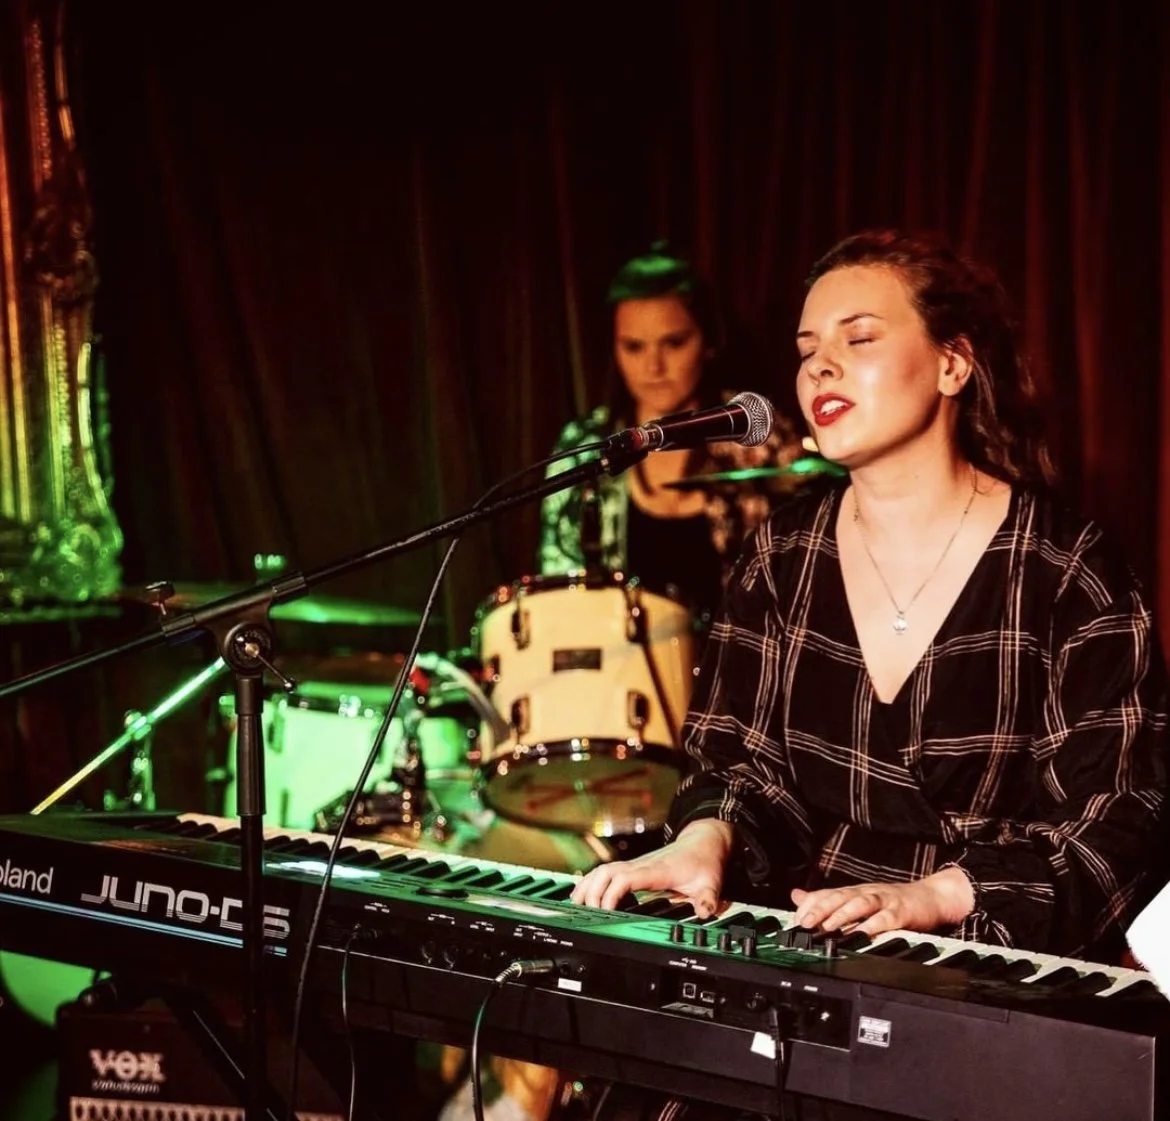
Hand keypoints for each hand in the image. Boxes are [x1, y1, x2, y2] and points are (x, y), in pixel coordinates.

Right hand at [570, 819, 733, 915]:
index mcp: (656, 871)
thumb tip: (706, 913)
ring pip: (602, 870)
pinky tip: (585, 894)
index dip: (611, 894)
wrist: (702, 842)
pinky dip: (592, 882)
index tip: (605, 911)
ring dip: (588, 886)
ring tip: (577, 906)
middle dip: (593, 893)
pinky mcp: (633, 868)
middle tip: (588, 914)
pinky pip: (606, 872)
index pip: (625, 879)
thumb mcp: (711, 882)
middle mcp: (641, 865)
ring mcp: (635, 865)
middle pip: (606, 873)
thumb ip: (708, 899)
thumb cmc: (703, 862)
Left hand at [790, 867, 974, 936]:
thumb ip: (827, 899)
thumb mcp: (857, 898)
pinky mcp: (902, 912)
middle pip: (840, 897)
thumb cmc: (891, 901)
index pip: (827, 895)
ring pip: (860, 903)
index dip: (810, 906)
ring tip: (828, 927)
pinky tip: (865, 934)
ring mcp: (884, 901)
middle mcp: (865, 893)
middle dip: (820, 909)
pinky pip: (888, 918)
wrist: (931, 897)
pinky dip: (876, 925)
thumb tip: (796, 896)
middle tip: (804, 923)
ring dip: (843, 914)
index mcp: (853, 892)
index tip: (795, 920)